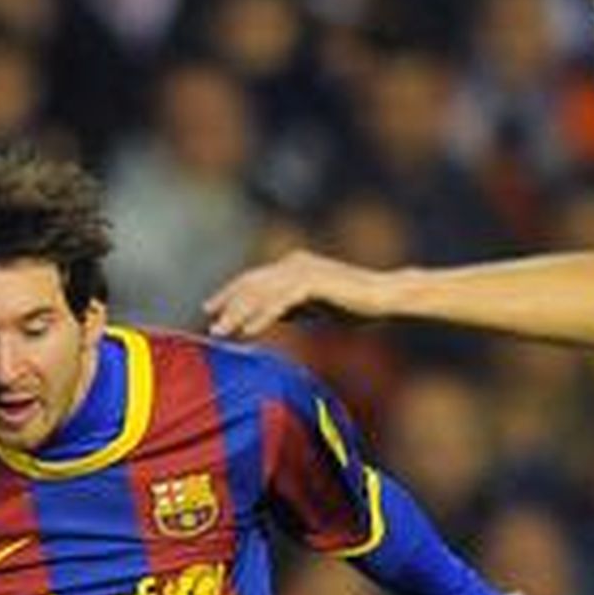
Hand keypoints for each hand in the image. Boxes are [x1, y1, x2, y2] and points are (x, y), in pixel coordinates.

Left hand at [204, 251, 389, 337]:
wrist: (384, 296)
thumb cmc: (355, 304)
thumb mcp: (315, 307)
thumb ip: (293, 307)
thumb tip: (272, 315)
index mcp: (292, 265)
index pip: (253, 279)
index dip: (230, 294)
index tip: (210, 309)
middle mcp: (293, 262)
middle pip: (251, 283)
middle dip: (227, 304)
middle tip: (209, 324)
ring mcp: (303, 271)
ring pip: (261, 292)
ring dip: (238, 313)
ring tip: (221, 332)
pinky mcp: (314, 283)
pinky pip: (281, 302)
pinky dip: (263, 316)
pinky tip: (249, 331)